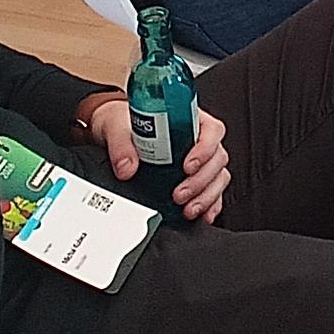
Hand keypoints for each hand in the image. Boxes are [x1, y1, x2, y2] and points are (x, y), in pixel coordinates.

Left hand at [85, 95, 233, 223]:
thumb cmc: (123, 121)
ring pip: (218, 176)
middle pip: (217, 158)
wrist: (116, 133)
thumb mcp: (117, 127)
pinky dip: (210, 204)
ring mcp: (199, 158)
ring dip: (206, 196)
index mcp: (188, 119)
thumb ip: (121, 145)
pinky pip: (212, 190)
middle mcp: (198, 138)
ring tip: (188, 209)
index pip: (211, 131)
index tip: (188, 166)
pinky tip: (203, 214)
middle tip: (179, 194)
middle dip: (201, 181)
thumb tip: (127, 167)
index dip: (205, 150)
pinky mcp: (194, 175)